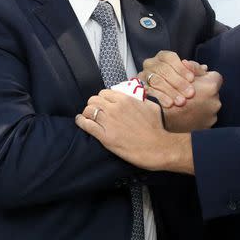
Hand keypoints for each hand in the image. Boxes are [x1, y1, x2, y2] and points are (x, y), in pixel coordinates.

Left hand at [76, 89, 192, 172]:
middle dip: (93, 105)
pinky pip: (86, 125)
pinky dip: (81, 122)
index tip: (103, 104)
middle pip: (93, 100)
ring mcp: (109, 122)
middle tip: (96, 111)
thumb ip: (142, 98)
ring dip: (87, 114)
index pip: (104, 93)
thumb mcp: (152, 106)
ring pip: (88, 110)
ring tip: (89, 118)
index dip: (102, 98)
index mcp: (126, 99)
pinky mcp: (105, 136)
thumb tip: (138, 95)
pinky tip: (82, 122)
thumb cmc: (157, 129)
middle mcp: (115, 108)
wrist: (157, 147)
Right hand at [139, 50, 207, 107]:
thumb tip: (204, 69)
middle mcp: (150, 65)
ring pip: (156, 80)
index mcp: (162, 58)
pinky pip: (148, 92)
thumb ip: (195, 72)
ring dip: (170, 91)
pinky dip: (160, 97)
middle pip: (163, 69)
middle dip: (178, 82)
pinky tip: (169, 104)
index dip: (181, 68)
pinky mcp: (138, 89)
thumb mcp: (187, 78)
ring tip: (181, 102)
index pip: (170, 58)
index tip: (191, 79)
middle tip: (190, 93)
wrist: (160, 110)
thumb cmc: (176, 89)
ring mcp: (142, 76)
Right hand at [157, 71, 222, 132]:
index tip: (197, 81)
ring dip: (201, 104)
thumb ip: (194, 69)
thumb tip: (204, 68)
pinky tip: (188, 115)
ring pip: (209, 105)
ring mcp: (212, 116)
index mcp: (211, 86)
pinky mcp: (207, 126)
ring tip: (188, 105)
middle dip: (204, 91)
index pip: (215, 77)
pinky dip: (198, 115)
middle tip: (190, 93)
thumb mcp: (180, 75)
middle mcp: (215, 102)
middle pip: (213, 92)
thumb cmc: (169, 93)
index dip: (205, 77)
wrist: (160, 119)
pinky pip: (205, 117)